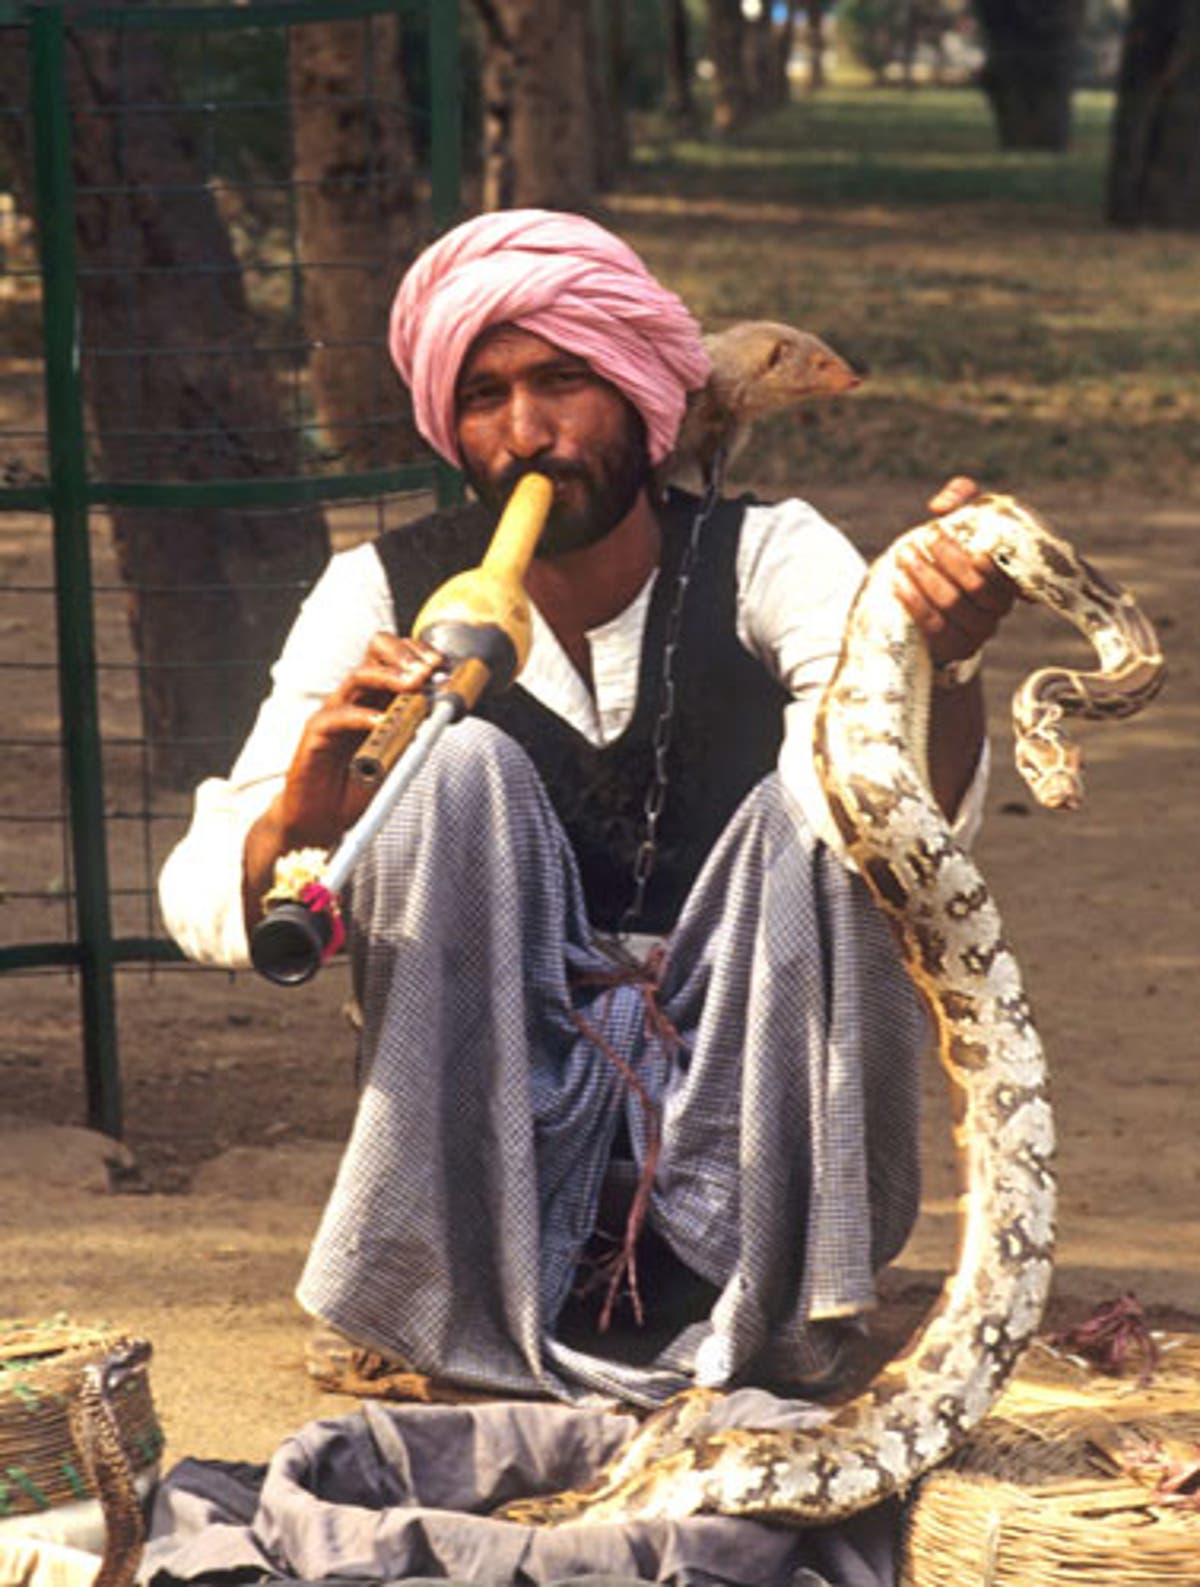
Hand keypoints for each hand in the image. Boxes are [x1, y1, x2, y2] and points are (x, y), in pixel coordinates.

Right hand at [273, 633, 441, 848]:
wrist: (323, 817)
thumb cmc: (359, 785)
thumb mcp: (398, 756)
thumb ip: (416, 732)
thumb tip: (444, 711)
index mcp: (378, 696)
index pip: (396, 656)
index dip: (420, 654)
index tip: (444, 667)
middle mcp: (356, 697)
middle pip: (375, 652)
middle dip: (406, 654)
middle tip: (429, 670)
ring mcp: (335, 712)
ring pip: (359, 677)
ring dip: (390, 676)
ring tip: (415, 684)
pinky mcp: (316, 733)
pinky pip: (338, 716)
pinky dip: (362, 716)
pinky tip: (382, 720)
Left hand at [893, 476, 1016, 666]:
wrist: (936, 600)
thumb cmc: (955, 550)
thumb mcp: (964, 518)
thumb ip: (961, 497)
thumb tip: (939, 506)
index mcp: (1011, 576)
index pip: (1007, 572)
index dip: (989, 562)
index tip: (967, 544)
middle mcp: (1001, 606)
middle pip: (975, 587)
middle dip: (945, 560)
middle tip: (920, 540)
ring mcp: (980, 630)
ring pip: (952, 605)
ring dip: (924, 578)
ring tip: (903, 556)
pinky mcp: (957, 646)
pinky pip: (934, 626)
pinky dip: (914, 603)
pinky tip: (898, 584)